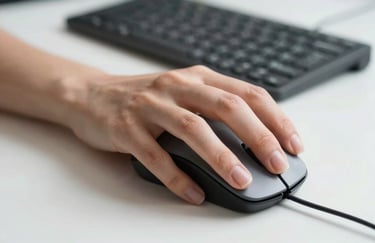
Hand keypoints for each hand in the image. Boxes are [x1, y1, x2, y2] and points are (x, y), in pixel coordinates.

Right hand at [67, 65, 303, 204]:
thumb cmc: (146, 98)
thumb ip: (215, 109)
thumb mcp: (184, 92)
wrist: (93, 95)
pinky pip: (156, 155)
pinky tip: (194, 193)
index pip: (247, 93)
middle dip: (257, 136)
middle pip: (226, 107)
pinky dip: (177, 177)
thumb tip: (255, 141)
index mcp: (197, 77)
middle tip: (276, 164)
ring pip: (192, 129)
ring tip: (239, 180)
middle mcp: (176, 86)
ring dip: (220, 157)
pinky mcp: (127, 128)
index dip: (275, 118)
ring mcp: (150, 106)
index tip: (292, 144)